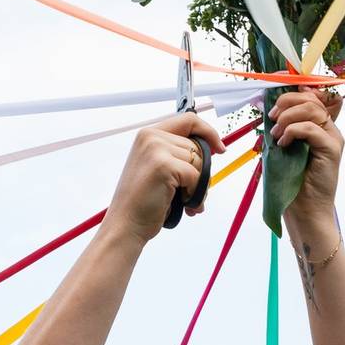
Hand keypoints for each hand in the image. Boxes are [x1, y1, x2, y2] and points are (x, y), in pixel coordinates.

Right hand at [102, 113, 225, 243]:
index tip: (219, 148)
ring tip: (185, 201)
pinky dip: (195, 194)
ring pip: (199, 162)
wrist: (126, 224)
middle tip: (190, 192)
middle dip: (201, 171)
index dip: (208, 133)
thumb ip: (176, 153)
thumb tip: (211, 149)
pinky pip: (196, 177)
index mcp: (147, 135)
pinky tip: (184, 205)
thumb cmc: (142, 201)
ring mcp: (156, 149)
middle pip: (197, 146)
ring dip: (199, 186)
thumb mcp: (157, 167)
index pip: (188, 120)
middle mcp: (150, 137)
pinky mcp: (163, 165)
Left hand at [269, 87, 343, 224]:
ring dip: (287, 118)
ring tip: (276, 135)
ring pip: (311, 109)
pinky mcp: (331, 149)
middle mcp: (328, 128)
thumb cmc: (291, 181)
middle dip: (286, 102)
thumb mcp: (281, 148)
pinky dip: (292, 131)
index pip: (311, 95)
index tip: (273, 95)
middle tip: (271, 118)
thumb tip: (265, 108)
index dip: (293, 89)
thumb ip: (280, 128)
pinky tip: (284, 144)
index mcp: (317, 126)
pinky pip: (311, 128)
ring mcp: (332, 138)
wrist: (304, 209)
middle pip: (311, 98)